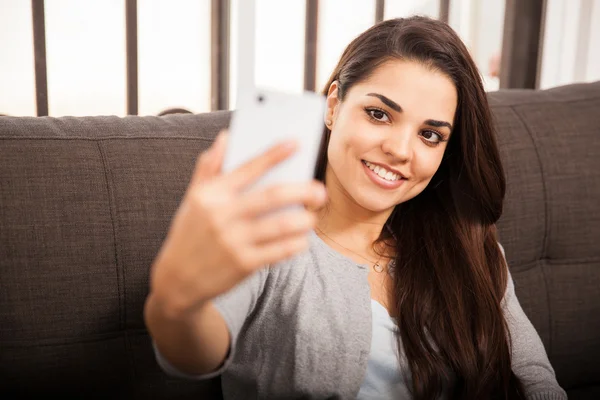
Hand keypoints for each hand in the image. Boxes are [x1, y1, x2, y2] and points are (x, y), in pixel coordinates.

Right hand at [149, 130, 326, 315]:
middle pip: (271, 196)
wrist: (177, 281)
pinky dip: (295, 244)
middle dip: (302, 191)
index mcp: (210, 195)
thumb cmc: (189, 234)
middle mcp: (221, 216)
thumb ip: (208, 168)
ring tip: (312, 217)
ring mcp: (233, 241)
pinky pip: (279, 251)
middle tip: (320, 190)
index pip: (247, 168)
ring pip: (280, 226)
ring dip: (303, 220)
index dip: (273, 154)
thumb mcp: (192, 200)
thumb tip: (225, 138)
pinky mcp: (243, 265)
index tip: (296, 143)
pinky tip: (301, 240)